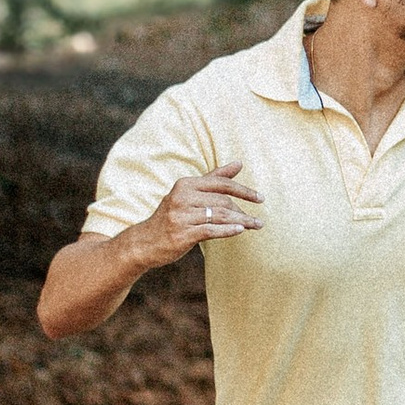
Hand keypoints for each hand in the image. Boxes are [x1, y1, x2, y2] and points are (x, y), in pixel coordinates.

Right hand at [146, 158, 263, 263]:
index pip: (221, 183)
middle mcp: (182, 197)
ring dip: (242, 221)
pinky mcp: (182, 234)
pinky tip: (240, 231)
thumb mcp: (189, 194)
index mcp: (185, 184)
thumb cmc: (173, 216)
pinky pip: (211, 230)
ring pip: (219, 216)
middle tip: (256, 221)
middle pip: (222, 201)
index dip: (243, 190)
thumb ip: (214, 178)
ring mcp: (181, 216)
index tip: (260, 198)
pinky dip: (228, 230)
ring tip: (255, 226)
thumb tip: (239, 163)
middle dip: (242, 211)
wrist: (145, 242)